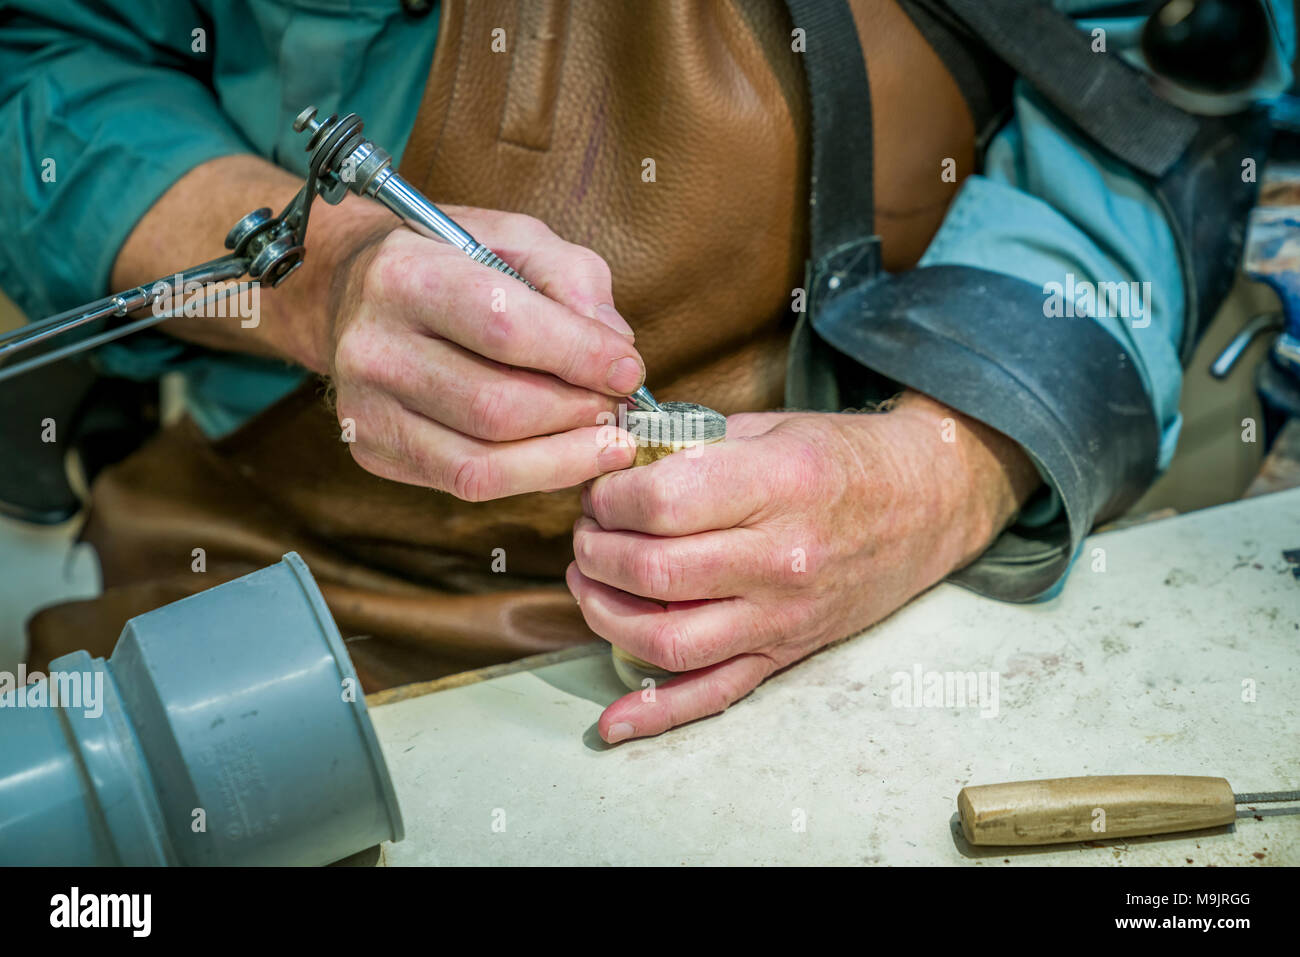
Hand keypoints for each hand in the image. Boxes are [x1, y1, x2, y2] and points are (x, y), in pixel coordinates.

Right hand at [326, 206, 642, 498]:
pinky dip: (530, 477)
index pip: (505, 328)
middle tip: (620, 407)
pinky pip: (466, 484)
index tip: (629, 370)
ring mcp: (365, 407)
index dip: (579, 356)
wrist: (355, 290)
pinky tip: (565, 457)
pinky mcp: (373, 449)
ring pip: (483, 460)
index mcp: (405, 274)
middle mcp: (374, 346)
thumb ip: (572, 278)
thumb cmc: (452, 261)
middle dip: (577, 412)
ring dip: (563, 457)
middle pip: (497, 406)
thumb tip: (615, 346)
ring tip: (606, 440)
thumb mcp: (515, 239)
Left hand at [566, 393, 1037, 741]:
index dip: (609, 498)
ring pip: (669, 641)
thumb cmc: (844, 458)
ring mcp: (784, 616)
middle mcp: (782, 560)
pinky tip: (614, 721)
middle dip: (596, 551)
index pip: (662, 504)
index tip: (600, 490)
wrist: (927, 504)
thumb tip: (611, 461)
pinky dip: (659, 714)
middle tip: (588, 532)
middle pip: (655, 572)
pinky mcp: (786, 653)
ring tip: (589, 582)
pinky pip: (716, 694)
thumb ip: (692, 445)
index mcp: (780, 487)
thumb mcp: (772, 427)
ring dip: (606, 615)